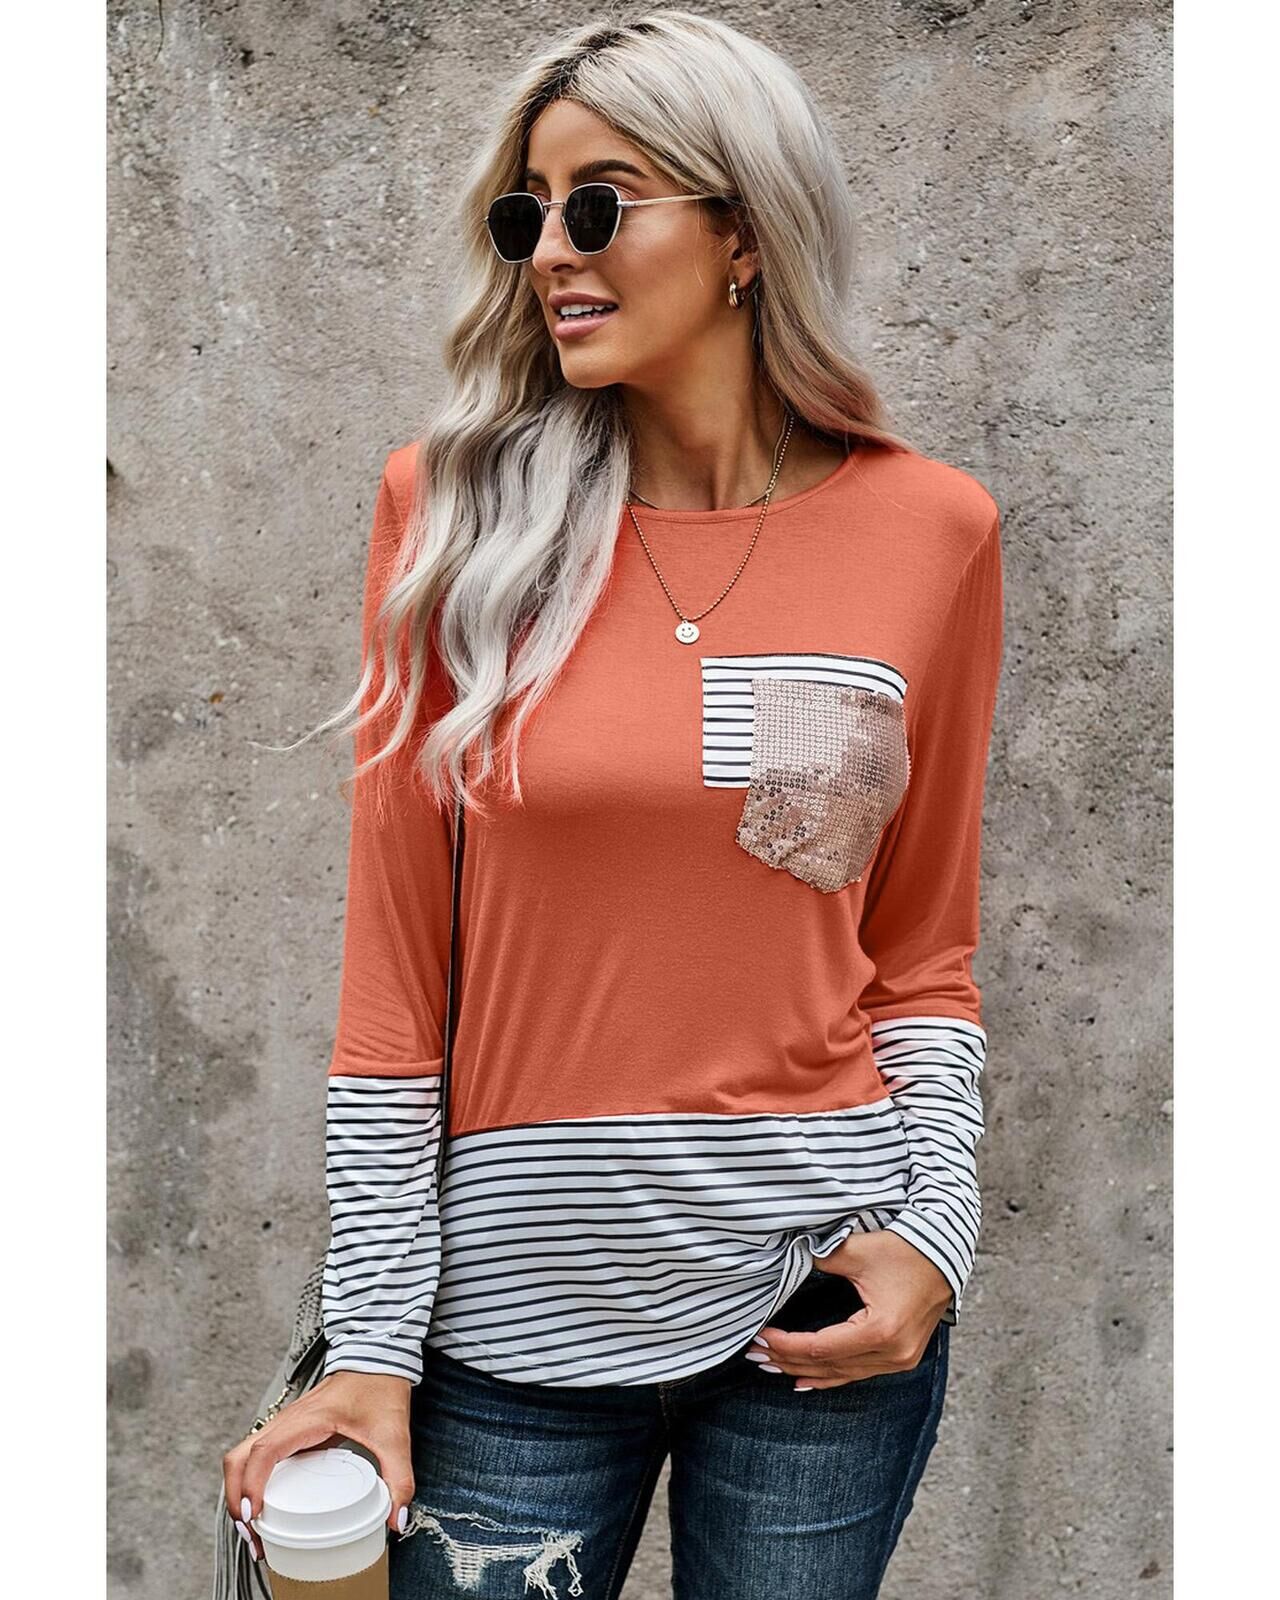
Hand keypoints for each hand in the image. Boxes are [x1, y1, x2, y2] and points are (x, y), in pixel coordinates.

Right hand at [222, 1370, 415, 1561]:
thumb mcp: (394, 1435)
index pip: (264, 1451)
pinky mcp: (289, 1431)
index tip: (254, 1516)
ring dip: (239, 1492)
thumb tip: (396, 1520)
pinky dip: (250, 1483)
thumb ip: (399, 1477)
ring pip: (242, 1457)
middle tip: (251, 1533)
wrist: (378, 1359)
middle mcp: (287, 1421)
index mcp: (307, 1419)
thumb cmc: (381, 1388)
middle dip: (236, 1498)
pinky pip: (256, 1457)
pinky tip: (264, 1508)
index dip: (252, 1485)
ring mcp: (284, 1425)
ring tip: (253, 1530)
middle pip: (239, 1458)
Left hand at [749, 1230, 953, 1391]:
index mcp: (882, 1330)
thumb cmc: (906, 1249)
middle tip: (754, 1354)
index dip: (786, 1345)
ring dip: (805, 1371)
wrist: (946, 1253)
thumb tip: (793, 1260)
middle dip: (788, 1360)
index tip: (759, 1338)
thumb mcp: (859, 1251)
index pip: (821, 1347)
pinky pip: (859, 1373)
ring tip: (771, 1366)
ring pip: (842, 1373)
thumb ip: (822, 1259)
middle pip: (829, 1366)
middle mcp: (893, 1353)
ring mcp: (900, 1359)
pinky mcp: (903, 1356)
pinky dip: (831, 1376)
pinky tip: (805, 1381)